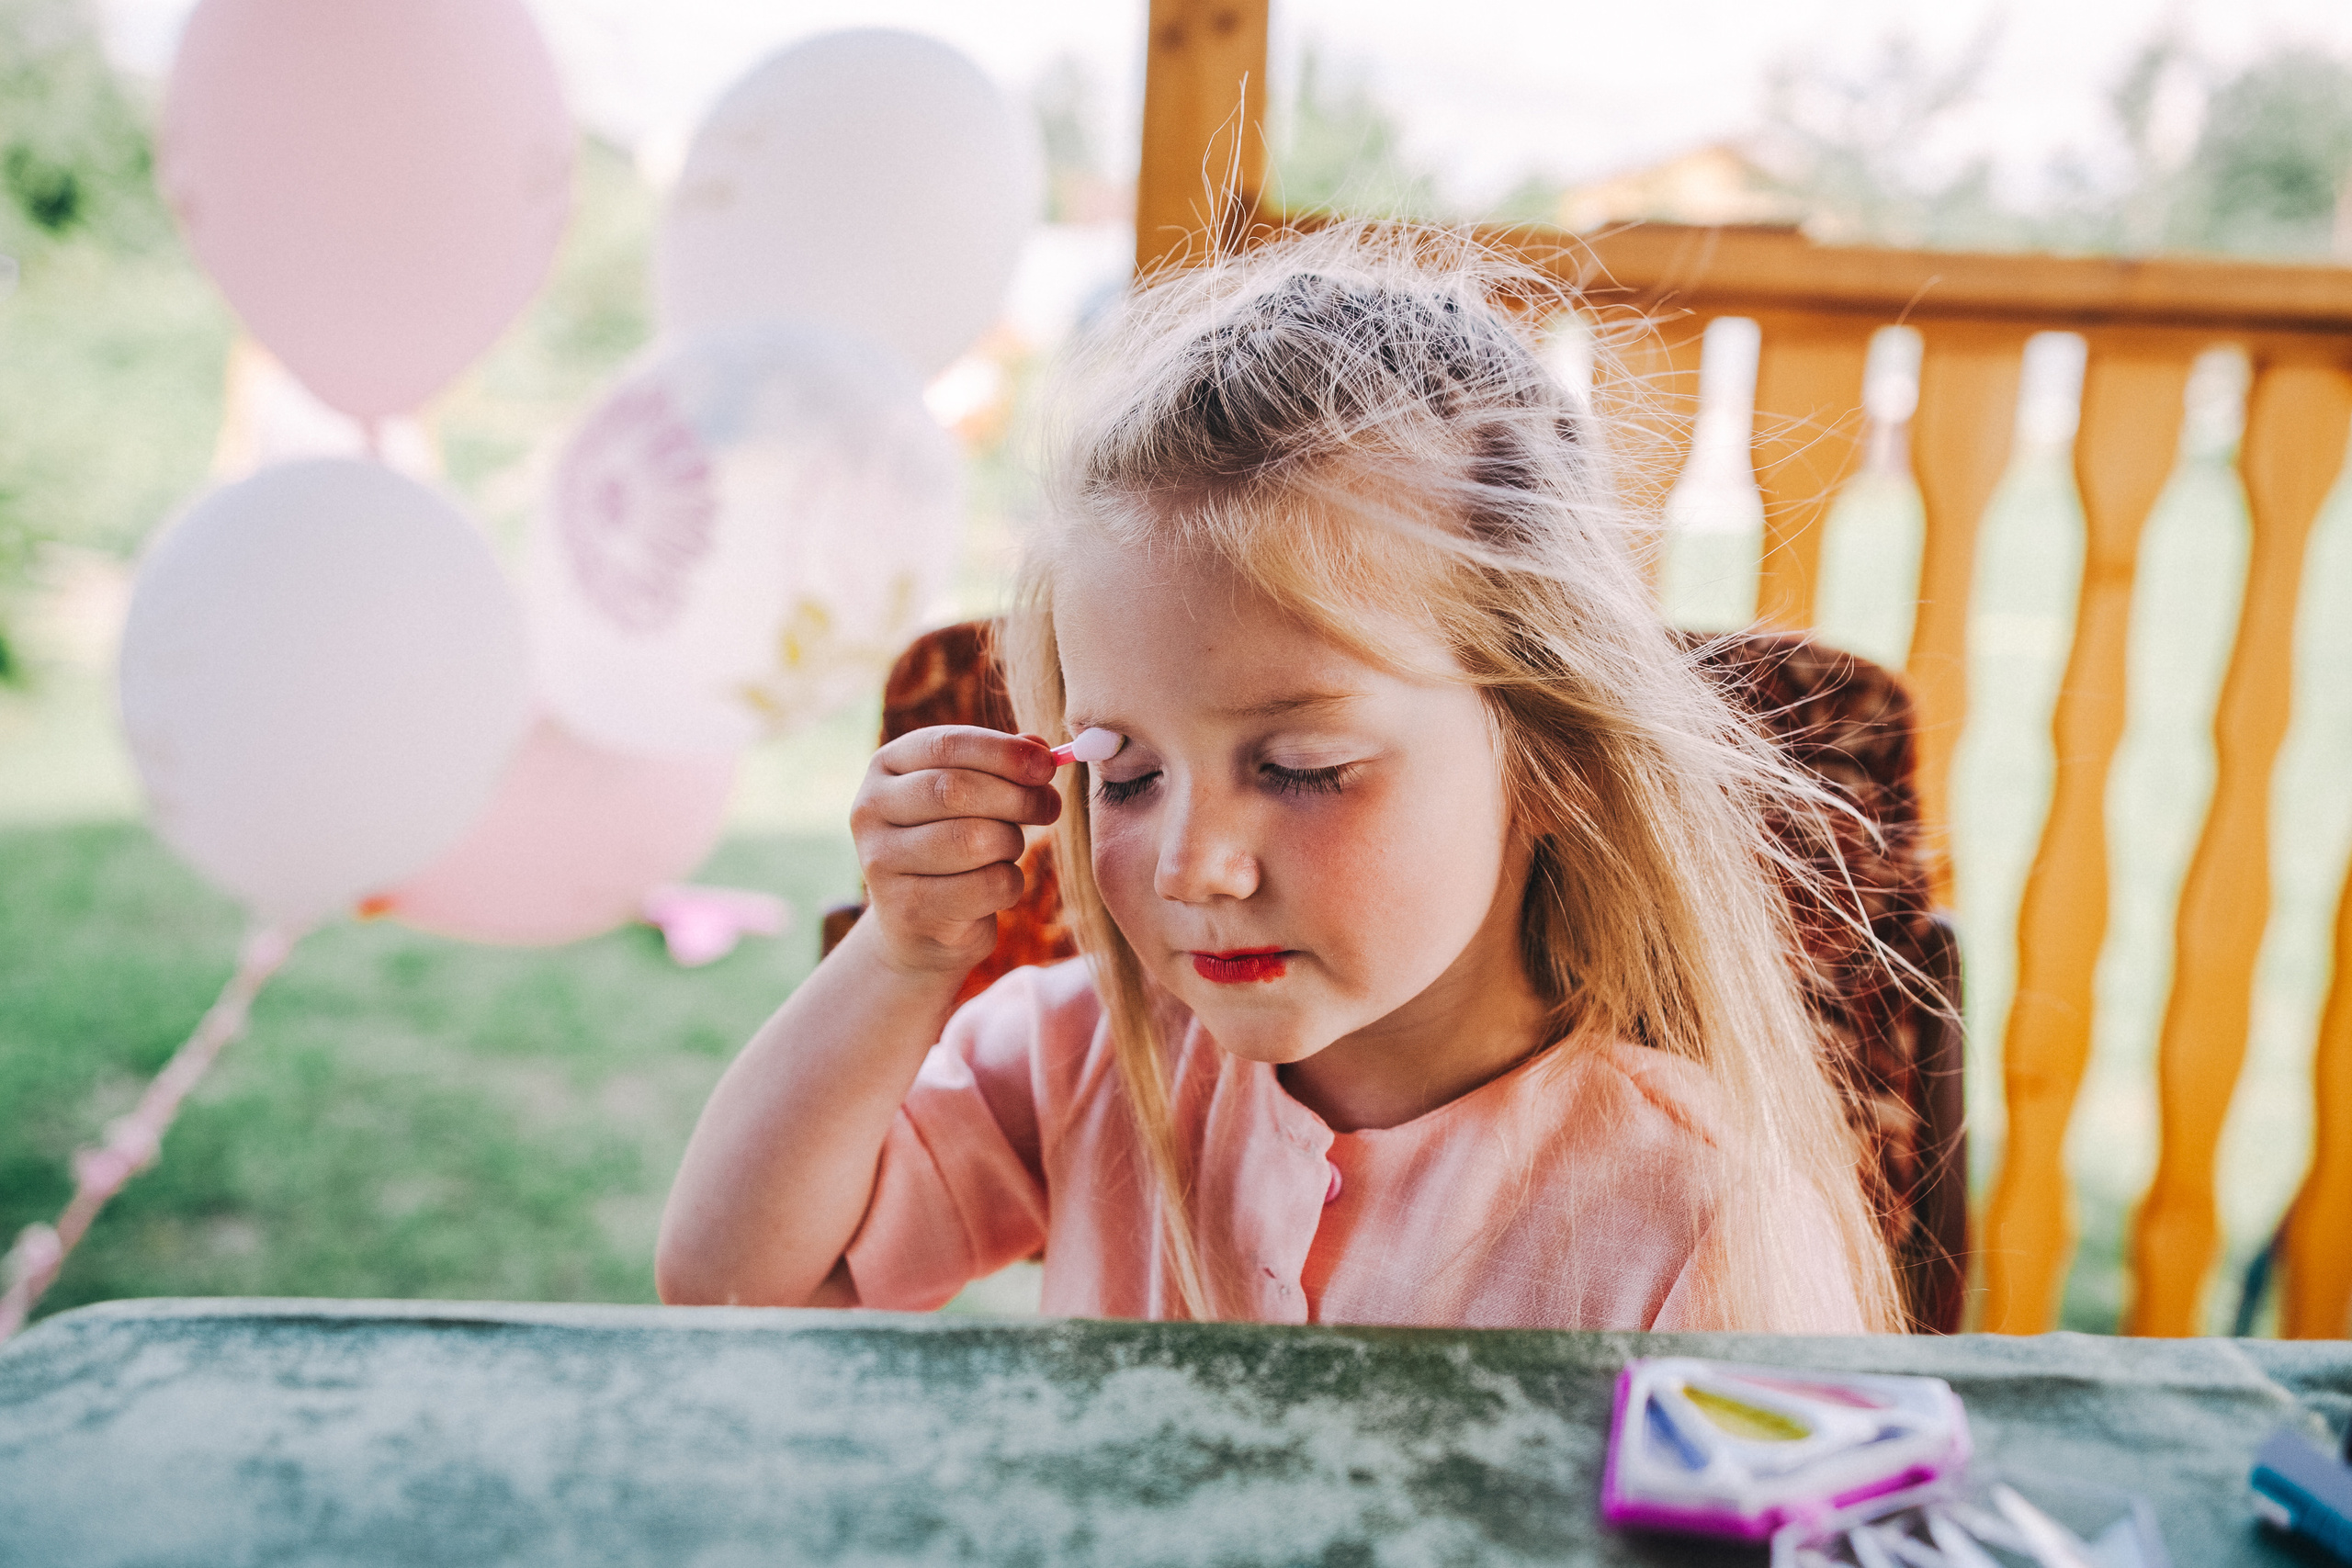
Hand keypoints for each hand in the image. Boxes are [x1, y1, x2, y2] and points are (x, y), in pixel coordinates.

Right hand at [849, 725, 1062, 976]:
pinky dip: (1009, 884)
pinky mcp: (906, 909)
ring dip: (1010, 843)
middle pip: (955, 790)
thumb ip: (1004, 766)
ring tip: (1008, 849)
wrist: (921, 921)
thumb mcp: (974, 796)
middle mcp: (870, 809)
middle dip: (1016, 797)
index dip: (1003, 752)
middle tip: (1049, 807)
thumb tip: (1039, 747)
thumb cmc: (955, 842)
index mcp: (885, 766)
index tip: (1048, 764)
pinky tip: (998, 886)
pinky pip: (984, 886)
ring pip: (972, 840)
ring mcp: (881, 862)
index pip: (945, 745)